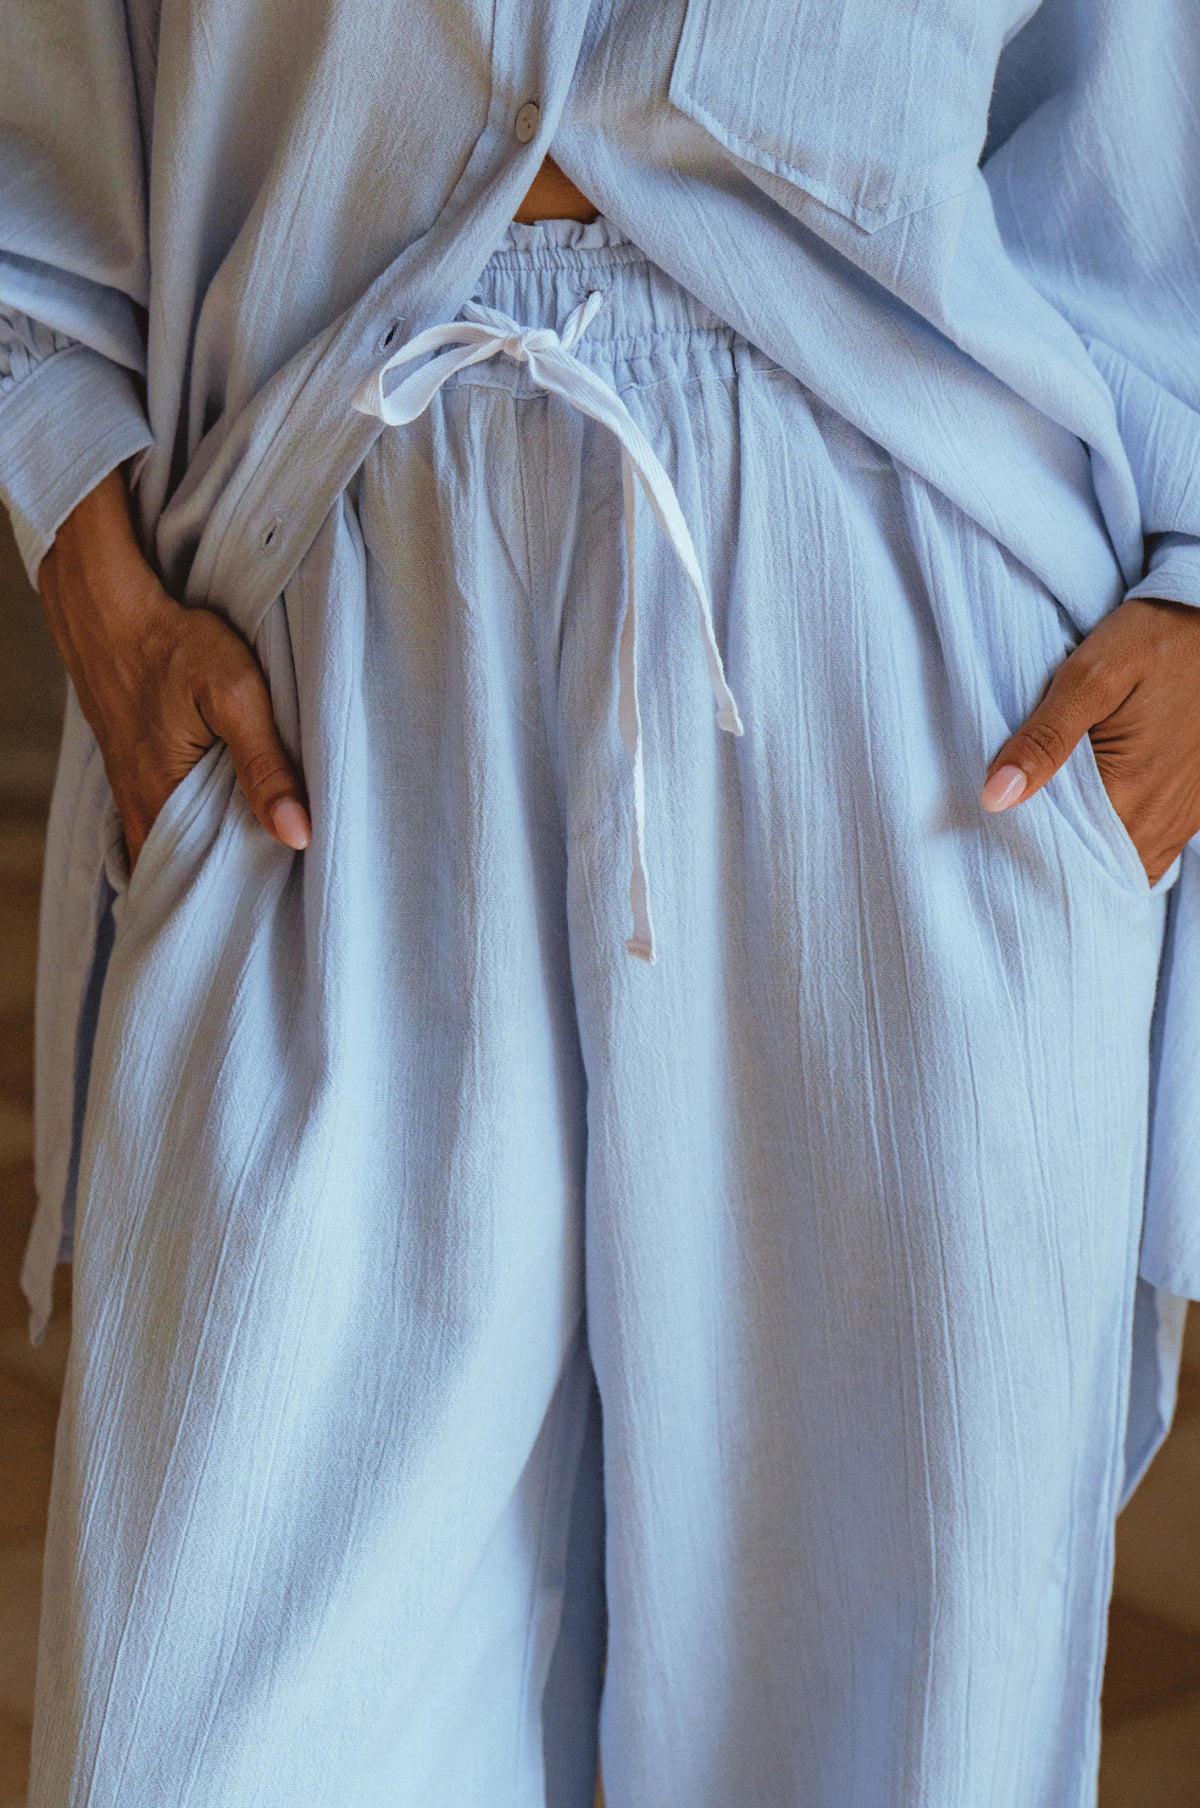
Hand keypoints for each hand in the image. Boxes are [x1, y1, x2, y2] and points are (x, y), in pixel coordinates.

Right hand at [38, 462, 309, 870]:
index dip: (245, 892)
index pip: (202, 880)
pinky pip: (167, 822)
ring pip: (176, 848)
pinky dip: (197, 830)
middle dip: (231, 883)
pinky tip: (229, 822)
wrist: (109, 607)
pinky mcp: (135, 775)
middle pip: (186, 872)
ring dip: (213, 855)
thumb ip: (266, 766)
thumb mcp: (235, 695)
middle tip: (280, 889)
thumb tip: (298, 834)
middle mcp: (137, 810)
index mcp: (159, 801)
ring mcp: (130, 794)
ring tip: (261, 862)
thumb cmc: (173, 644)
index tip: (286, 897)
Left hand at [980, 594, 1199, 884]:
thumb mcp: (1090, 676)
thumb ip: (1043, 740)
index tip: (994, 830)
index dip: (1022, 848)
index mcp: (1129, 796)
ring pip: (1121, 862)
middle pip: (1091, 866)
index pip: (1060, 855)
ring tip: (1049, 819)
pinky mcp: (1193, 811)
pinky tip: (1091, 814)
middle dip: (1052, 854)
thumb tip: (995, 798)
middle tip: (1013, 824)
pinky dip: (1116, 841)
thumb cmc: (1155, 641)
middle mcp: (1160, 823)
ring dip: (1086, 850)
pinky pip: (1148, 850)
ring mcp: (1181, 821)